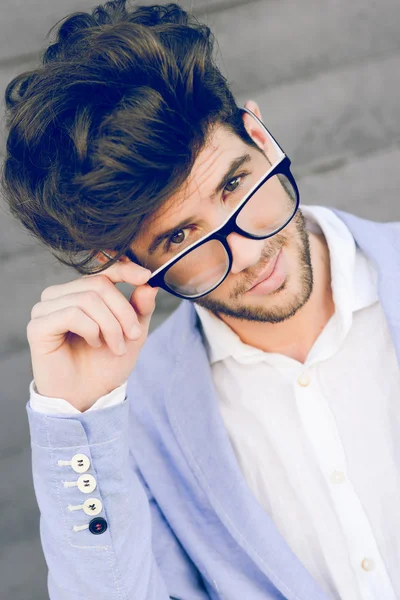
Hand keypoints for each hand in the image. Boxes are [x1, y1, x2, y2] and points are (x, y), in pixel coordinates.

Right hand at [27, 261, 158, 410]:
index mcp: (79, 291)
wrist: (90, 396)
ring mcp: (45, 309)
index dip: (125, 270)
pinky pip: (71, 314)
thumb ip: (140, 308)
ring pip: (87, 299)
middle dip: (123, 312)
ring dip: (110, 325)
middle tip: (134, 335)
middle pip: (99, 285)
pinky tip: (95, 344)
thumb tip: (150, 283)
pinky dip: (91, 330)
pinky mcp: (38, 326)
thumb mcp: (133, 334)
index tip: (147, 277)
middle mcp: (59, 295)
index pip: (103, 270)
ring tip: (116, 346)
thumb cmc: (107, 364)